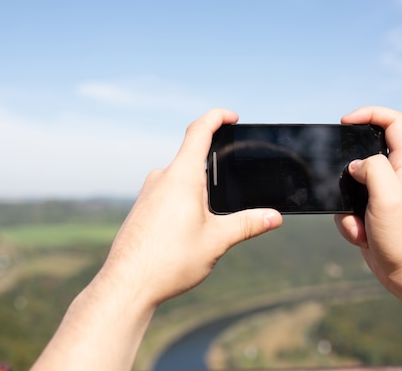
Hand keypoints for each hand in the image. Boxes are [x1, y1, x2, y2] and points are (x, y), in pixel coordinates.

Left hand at [99, 108, 282, 305]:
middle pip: (193, 158)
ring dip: (200, 190)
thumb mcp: (217, 240)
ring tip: (210, 220)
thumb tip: (274, 217)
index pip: (199, 131)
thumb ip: (248, 224)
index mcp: (182, 176)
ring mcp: (149, 192)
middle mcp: (162, 178)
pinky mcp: (142, 208)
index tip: (232, 117)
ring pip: (180, 179)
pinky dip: (184, 201)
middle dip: (216, 170)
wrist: (126, 285)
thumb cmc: (169, 260)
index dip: (217, 117)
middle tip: (232, 190)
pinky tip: (189, 229)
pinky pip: (167, 193)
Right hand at [334, 107, 401, 292]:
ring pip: (350, 182)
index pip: (393, 121)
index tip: (345, 122)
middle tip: (343, 182)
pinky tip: (362, 236)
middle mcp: (397, 175)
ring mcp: (384, 194)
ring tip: (361, 223)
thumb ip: (371, 168)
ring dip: (346, 204)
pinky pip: (347, 207)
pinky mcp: (373, 212)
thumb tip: (354, 165)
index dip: (368, 114)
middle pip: (365, 152)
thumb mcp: (388, 195)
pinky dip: (349, 222)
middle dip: (348, 171)